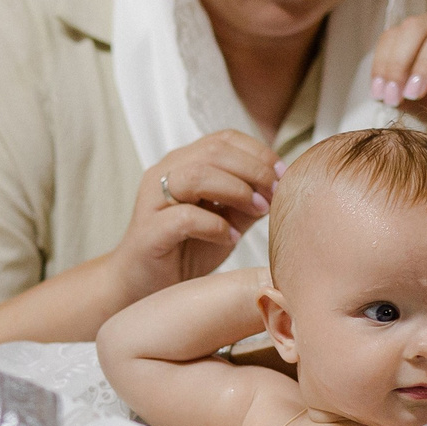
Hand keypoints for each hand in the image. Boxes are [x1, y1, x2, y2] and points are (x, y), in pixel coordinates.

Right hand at [111, 131, 280, 301]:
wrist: (143, 286)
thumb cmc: (186, 251)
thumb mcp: (226, 221)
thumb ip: (248, 201)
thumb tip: (280, 186)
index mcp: (183, 163)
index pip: (224, 139)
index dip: (258, 152)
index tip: (283, 175)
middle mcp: (165, 173)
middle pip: (214, 151)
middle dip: (254, 170)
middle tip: (276, 193)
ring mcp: (153, 200)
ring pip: (198, 176)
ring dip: (237, 191)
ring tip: (259, 211)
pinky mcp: (149, 231)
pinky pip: (186, 218)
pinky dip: (216, 226)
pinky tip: (230, 238)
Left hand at [370, 13, 426, 123]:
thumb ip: (406, 98)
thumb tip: (384, 97)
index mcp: (421, 37)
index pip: (393, 36)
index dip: (383, 62)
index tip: (381, 93)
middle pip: (415, 27)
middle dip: (400, 62)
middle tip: (398, 95)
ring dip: (426, 61)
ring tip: (418, 90)